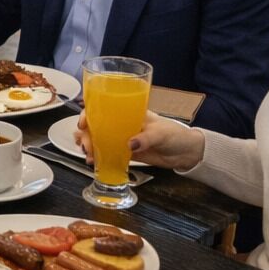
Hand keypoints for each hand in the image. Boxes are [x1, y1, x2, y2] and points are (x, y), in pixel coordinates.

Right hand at [78, 111, 205, 170]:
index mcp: (129, 113)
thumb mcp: (161, 133)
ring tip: (88, 155)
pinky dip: (97, 156)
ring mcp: (122, 138)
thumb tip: (129, 144)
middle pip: (96, 124)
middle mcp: (122, 124)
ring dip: (89, 145)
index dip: (89, 113)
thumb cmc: (175, 135)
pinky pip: (107, 153)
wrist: (185, 153)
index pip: (104, 108)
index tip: (83, 124)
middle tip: (86, 145)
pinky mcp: (125, 153)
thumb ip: (146, 138)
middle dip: (85, 134)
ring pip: (98, 138)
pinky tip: (92, 162)